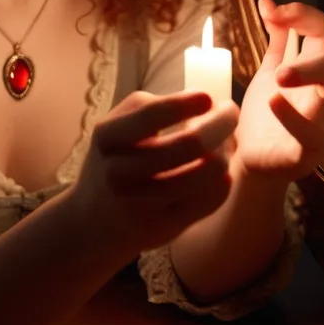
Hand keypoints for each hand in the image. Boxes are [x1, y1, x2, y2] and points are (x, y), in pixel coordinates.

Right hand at [67, 90, 238, 259]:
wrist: (93, 221)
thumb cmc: (114, 161)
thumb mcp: (115, 128)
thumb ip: (149, 109)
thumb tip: (203, 102)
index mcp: (107, 137)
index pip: (150, 115)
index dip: (184, 103)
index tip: (208, 96)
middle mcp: (120, 172)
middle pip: (189, 144)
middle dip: (220, 123)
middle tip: (229, 112)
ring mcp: (142, 204)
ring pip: (206, 173)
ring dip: (224, 151)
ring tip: (225, 142)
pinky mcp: (164, 227)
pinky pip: (211, 198)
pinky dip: (223, 178)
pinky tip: (219, 170)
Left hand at [234, 0, 323, 180]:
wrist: (255, 158)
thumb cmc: (270, 113)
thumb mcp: (273, 70)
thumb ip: (277, 39)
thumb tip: (269, 2)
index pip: (323, 29)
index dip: (300, 13)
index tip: (270, 9)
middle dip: (308, 39)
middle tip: (276, 33)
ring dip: (307, 74)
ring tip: (278, 75)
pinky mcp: (312, 152)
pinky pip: (310, 133)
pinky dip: (293, 117)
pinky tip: (273, 102)